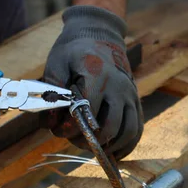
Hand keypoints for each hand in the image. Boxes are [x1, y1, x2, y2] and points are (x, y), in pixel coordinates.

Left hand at [42, 5, 142, 159]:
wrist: (100, 35)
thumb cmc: (74, 51)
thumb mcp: (57, 62)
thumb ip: (51, 92)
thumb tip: (50, 122)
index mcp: (97, 75)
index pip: (85, 111)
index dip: (69, 127)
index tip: (57, 129)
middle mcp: (118, 86)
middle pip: (109, 126)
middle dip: (88, 140)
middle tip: (73, 139)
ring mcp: (130, 95)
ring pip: (127, 132)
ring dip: (109, 147)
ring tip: (91, 147)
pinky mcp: (136, 101)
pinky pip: (137, 130)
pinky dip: (125, 146)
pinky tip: (111, 152)